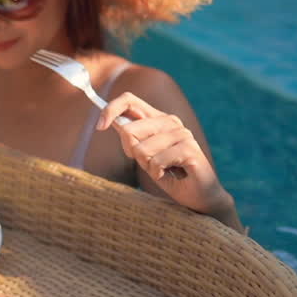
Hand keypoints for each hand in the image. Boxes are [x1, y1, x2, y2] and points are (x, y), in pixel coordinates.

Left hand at [97, 92, 235, 220]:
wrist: (197, 196)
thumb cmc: (169, 175)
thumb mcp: (144, 155)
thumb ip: (131, 137)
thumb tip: (110, 120)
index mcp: (159, 118)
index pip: (129, 100)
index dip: (110, 110)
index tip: (99, 127)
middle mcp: (171, 121)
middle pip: (129, 130)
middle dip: (131, 152)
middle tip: (149, 163)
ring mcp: (182, 133)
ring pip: (141, 149)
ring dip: (147, 166)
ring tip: (164, 169)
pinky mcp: (189, 148)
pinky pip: (156, 162)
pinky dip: (158, 173)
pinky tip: (172, 174)